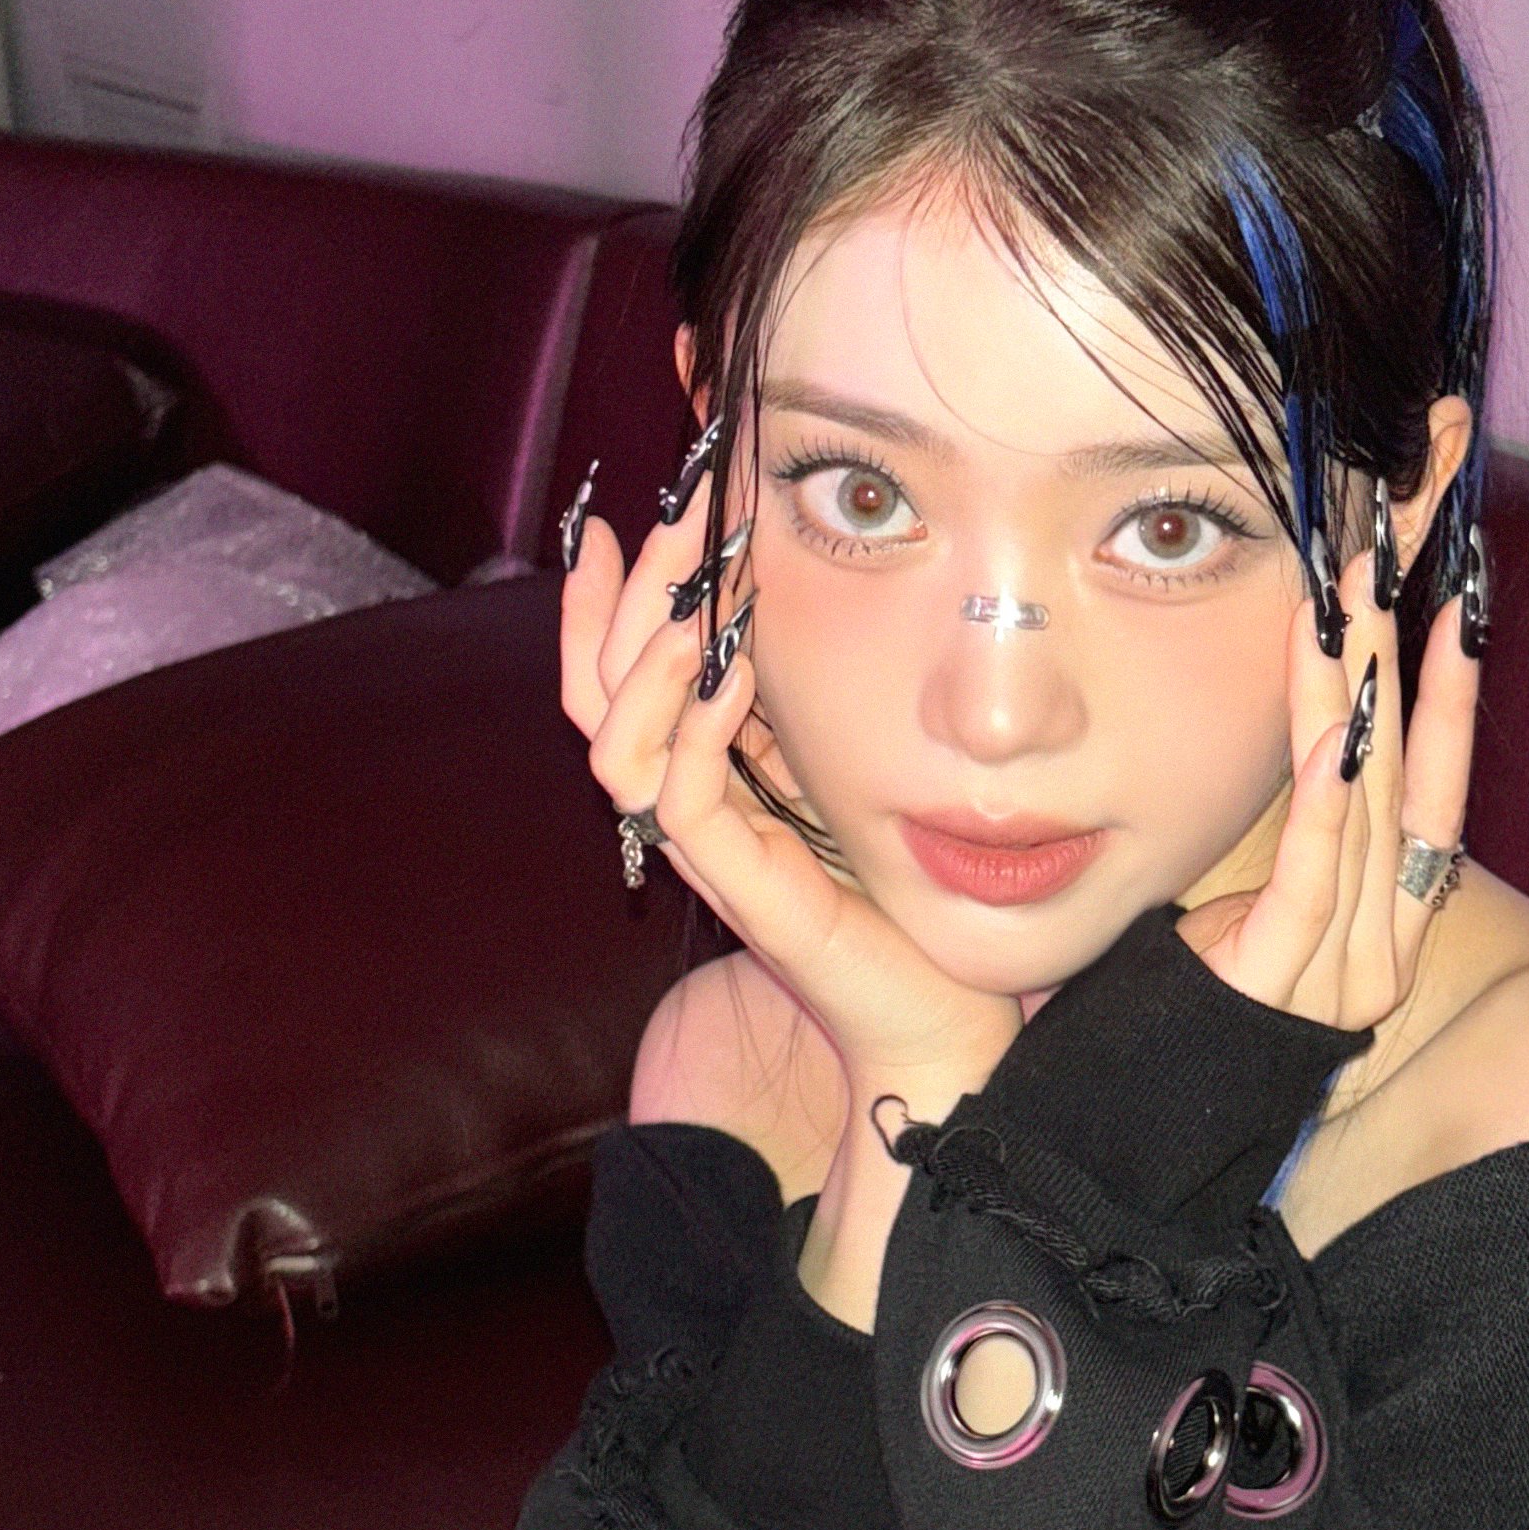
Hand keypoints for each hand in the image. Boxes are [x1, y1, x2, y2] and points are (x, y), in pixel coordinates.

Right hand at [558, 457, 1021, 1130]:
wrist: (934, 1005)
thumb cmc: (890, 888)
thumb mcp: (831, 764)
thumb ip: (787, 703)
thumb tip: (767, 600)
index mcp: (695, 777)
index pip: (606, 683)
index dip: (594, 607)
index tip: (604, 524)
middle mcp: (682, 812)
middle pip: (595, 698)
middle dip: (624, 600)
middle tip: (665, 525)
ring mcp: (706, 853)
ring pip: (617, 746)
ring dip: (648, 658)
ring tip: (694, 595)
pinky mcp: (742, 887)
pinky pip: (682, 799)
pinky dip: (698, 727)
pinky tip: (735, 673)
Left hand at [1178, 535, 1479, 1039]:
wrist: (1146, 1109)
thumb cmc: (1202, 991)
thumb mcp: (1271, 898)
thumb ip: (1311, 833)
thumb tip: (1317, 728)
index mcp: (1390, 923)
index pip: (1437, 794)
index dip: (1450, 702)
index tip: (1457, 611)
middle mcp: (1384, 946)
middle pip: (1400, 779)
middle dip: (1395, 662)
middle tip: (1383, 568)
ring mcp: (1341, 971)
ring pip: (1362, 808)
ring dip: (1354, 696)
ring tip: (1347, 609)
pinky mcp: (1282, 980)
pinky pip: (1315, 876)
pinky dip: (1327, 800)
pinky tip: (1334, 731)